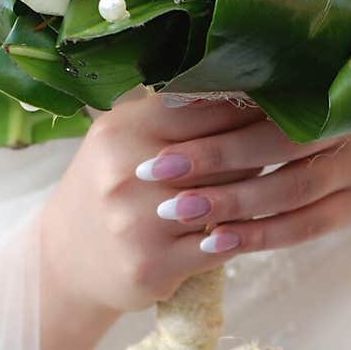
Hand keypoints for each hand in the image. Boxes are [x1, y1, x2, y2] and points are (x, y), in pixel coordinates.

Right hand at [40, 92, 267, 316]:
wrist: (66, 261)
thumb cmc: (110, 189)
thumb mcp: (124, 139)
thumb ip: (173, 112)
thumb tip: (247, 83)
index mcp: (122, 130)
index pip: (203, 106)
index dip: (246, 105)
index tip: (278, 102)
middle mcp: (126, 173)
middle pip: (222, 154)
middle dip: (257, 151)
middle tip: (284, 146)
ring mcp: (138, 223)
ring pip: (227, 200)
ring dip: (254, 194)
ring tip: (273, 184)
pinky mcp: (153, 266)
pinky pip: (220, 246)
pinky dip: (240, 236)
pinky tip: (250, 227)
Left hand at [141, 103, 350, 255]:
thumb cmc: (305, 121)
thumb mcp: (284, 100)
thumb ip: (240, 97)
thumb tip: (174, 96)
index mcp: (326, 85)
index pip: (265, 98)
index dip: (214, 108)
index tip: (164, 117)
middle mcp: (349, 125)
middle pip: (279, 144)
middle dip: (215, 158)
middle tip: (156, 171)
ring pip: (291, 190)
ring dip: (232, 203)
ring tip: (178, 210)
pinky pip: (304, 227)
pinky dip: (258, 235)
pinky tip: (215, 242)